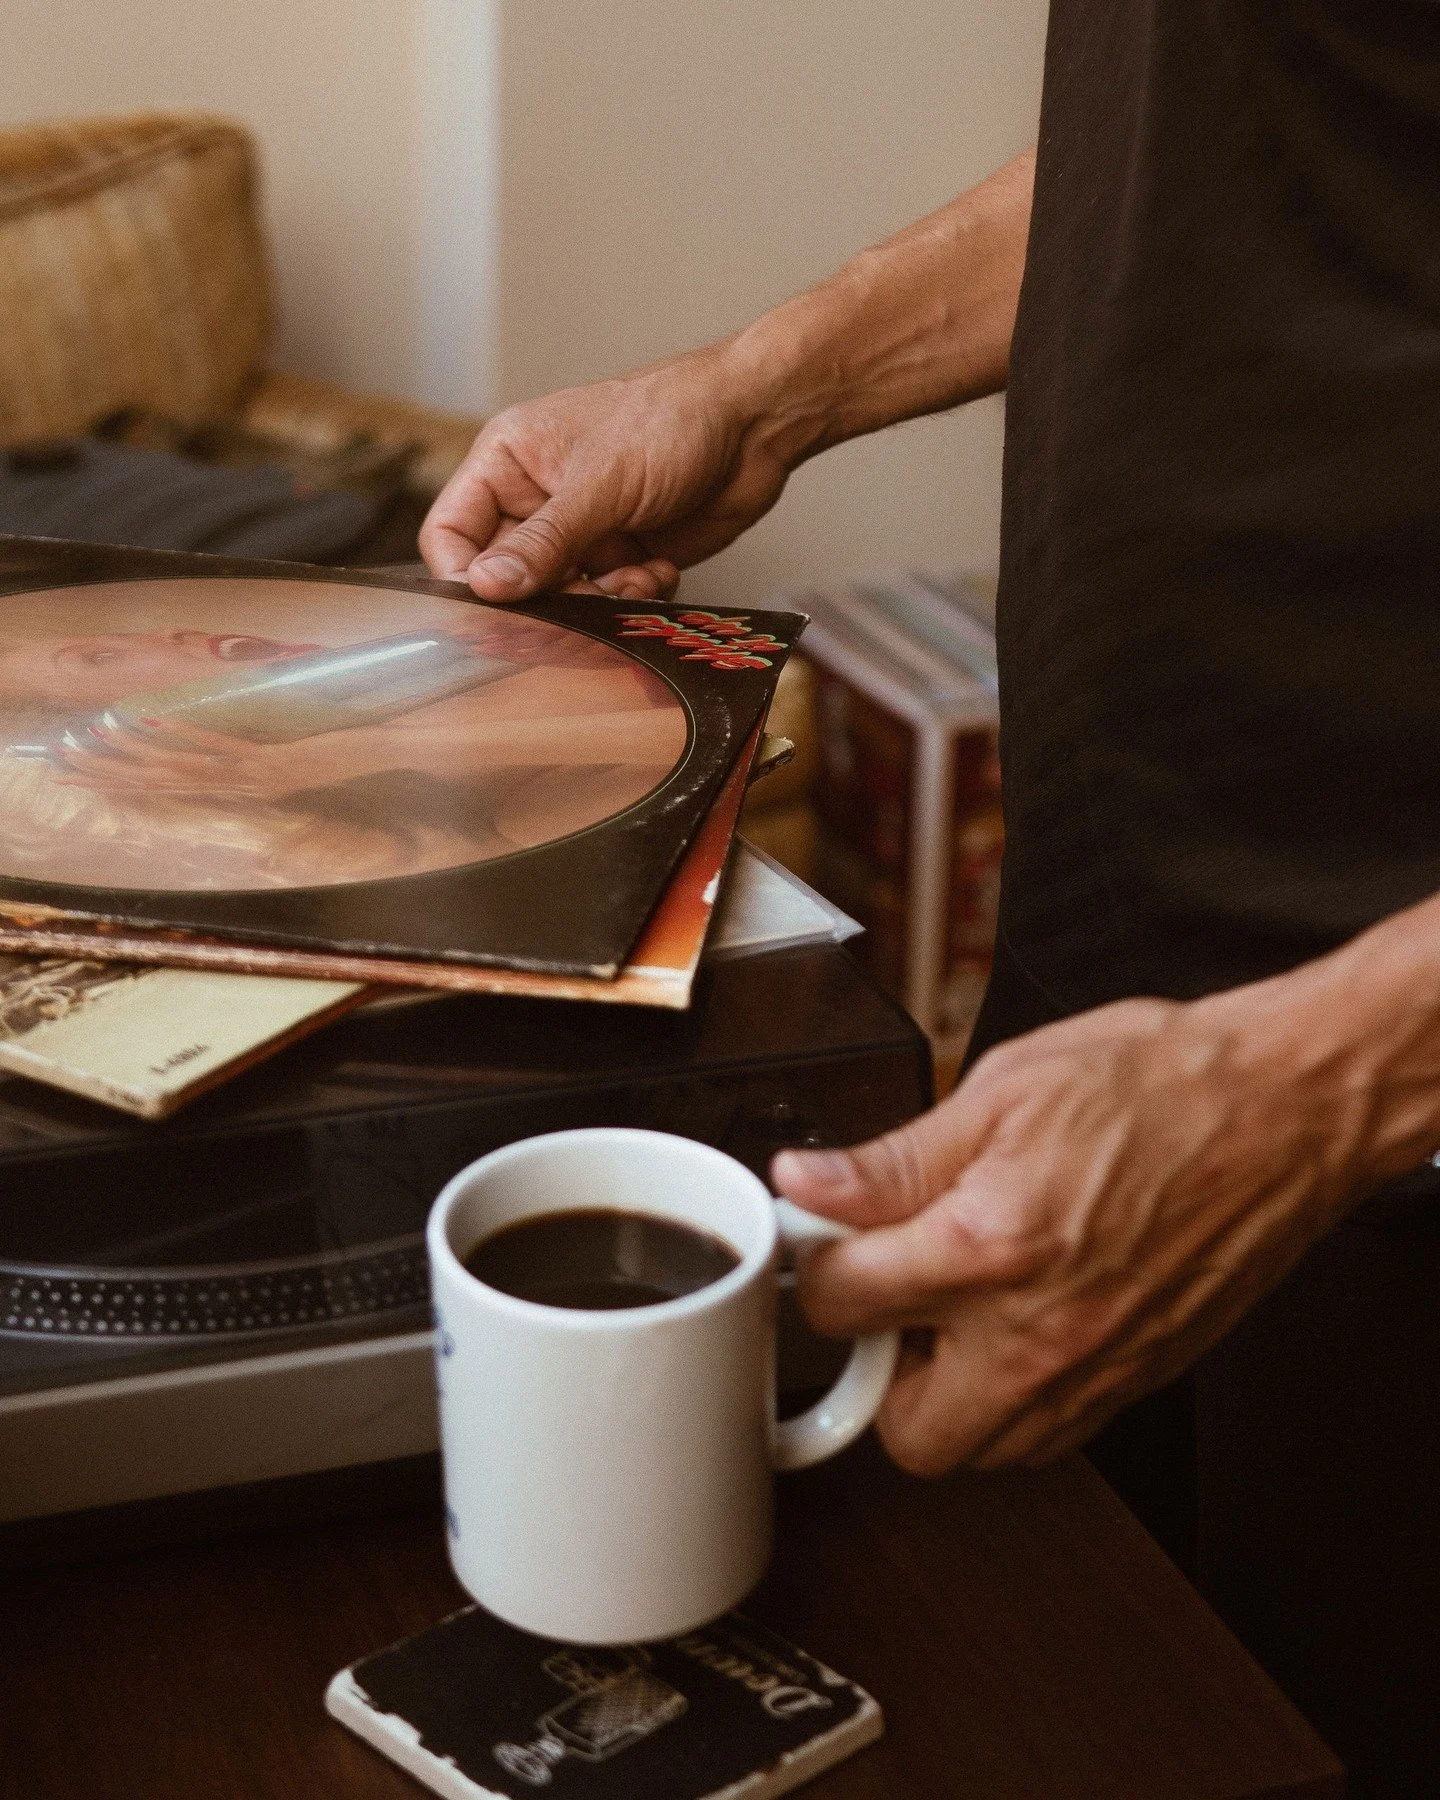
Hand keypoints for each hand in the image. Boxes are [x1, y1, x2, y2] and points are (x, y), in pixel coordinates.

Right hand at [52, 720, 325, 798]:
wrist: (379, 754)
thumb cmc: (339, 749)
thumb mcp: (292, 754)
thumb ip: (260, 754)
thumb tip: (233, 740)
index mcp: (243, 788)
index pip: (175, 788)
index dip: (130, 784)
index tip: (90, 777)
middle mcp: (242, 789)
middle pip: (165, 782)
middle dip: (114, 772)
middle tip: (68, 763)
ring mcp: (255, 776)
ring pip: (183, 767)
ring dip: (137, 749)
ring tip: (98, 735)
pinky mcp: (271, 759)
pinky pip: (221, 747)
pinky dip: (186, 734)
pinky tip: (153, 719)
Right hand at [419, 341, 794, 602]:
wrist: (754, 424)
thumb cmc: (672, 419)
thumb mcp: (599, 483)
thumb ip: (542, 541)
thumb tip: (484, 587)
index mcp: (508, 461)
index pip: (451, 535)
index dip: (465, 577)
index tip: (498, 608)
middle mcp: (536, 499)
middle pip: (506, 579)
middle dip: (545, 599)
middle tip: (581, 604)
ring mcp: (580, 530)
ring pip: (558, 599)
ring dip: (596, 602)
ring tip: (632, 576)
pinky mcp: (621, 556)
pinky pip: (605, 603)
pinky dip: (632, 597)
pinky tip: (658, 568)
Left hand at [772, 984, 1372, 1474]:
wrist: (1283, 1109)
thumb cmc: (1160, 1085)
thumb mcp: (1001, 1091)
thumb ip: (894, 1160)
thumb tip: (809, 1184)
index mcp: (988, 1247)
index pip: (842, 1301)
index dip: (817, 1262)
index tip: (825, 1239)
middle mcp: (1039, 1332)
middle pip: (904, 1429)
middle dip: (877, 1367)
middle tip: (890, 1294)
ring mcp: (1095, 1370)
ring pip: (981, 1450)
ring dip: (946, 1393)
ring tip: (958, 1307)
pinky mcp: (1137, 1381)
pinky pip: (1049, 1436)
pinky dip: (1014, 1399)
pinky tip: (1017, 1323)